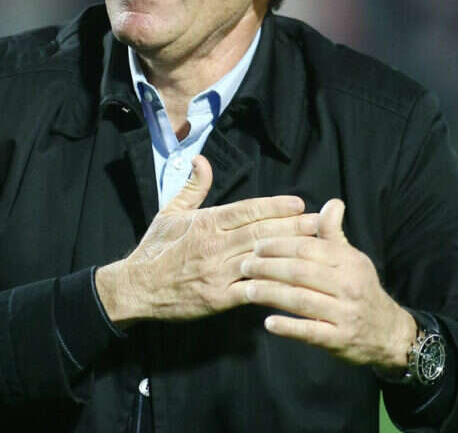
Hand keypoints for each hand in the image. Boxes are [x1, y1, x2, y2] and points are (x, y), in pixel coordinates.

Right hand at [95, 155, 316, 325]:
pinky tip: (293, 285)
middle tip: (321, 223)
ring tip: (316, 251)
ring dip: (290, 255)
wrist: (135, 287)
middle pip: (261, 233)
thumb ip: (192, 187)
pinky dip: (273, 288)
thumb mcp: (169, 212)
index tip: (299, 204)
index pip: (247, 210)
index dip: (275, 207)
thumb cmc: (154, 249)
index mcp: (206, 223)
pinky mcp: (217, 298)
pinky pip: (251, 291)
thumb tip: (201, 159)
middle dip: (294, 228)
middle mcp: (214, 246)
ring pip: (260, 260)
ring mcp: (217, 273)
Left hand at [239, 199, 416, 367]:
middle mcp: (348, 286)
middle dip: (268, 267)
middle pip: (301, 272)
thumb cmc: (360, 288)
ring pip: (302, 300)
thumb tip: (332, 202)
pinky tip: (268, 323)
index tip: (257, 245)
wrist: (388, 332)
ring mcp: (345, 314)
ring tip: (248, 290)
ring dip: (271, 294)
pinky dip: (288, 327)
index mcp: (348, 262)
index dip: (279, 245)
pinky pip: (310, 332)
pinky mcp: (340, 340)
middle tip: (244, 265)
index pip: (308, 248)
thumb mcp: (352, 258)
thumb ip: (334, 233)